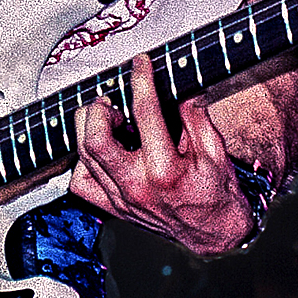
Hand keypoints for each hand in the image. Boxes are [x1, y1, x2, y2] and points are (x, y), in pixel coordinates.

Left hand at [68, 54, 254, 255]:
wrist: (213, 233)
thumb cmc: (216, 191)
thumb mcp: (215, 150)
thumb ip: (195, 116)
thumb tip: (178, 87)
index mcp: (165, 171)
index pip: (145, 113)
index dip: (141, 80)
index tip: (140, 63)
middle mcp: (137, 187)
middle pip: (96, 139)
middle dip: (98, 110)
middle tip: (112, 101)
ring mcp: (121, 200)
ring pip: (83, 156)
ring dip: (88, 127)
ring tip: (106, 118)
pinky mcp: (113, 208)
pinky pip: (81, 183)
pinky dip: (83, 160)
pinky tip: (99, 149)